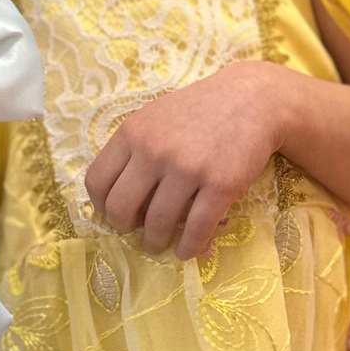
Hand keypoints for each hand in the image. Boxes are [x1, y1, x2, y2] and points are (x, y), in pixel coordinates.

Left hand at [85, 62, 288, 261]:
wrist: (252, 99)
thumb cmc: (199, 111)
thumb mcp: (155, 118)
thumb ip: (133, 150)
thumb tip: (115, 200)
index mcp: (133, 133)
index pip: (97, 181)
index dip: (101, 205)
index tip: (112, 214)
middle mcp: (155, 151)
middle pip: (121, 208)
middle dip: (123, 228)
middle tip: (134, 232)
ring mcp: (188, 168)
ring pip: (158, 223)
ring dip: (155, 242)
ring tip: (159, 244)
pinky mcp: (221, 185)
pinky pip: (197, 229)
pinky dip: (189, 247)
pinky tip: (186, 251)